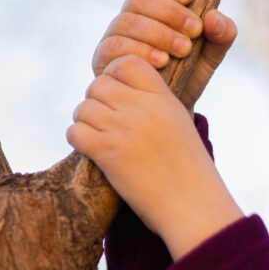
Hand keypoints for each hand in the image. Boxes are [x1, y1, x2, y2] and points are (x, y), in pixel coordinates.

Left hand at [67, 55, 242, 258]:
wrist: (193, 206)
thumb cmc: (188, 170)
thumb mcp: (178, 124)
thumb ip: (153, 103)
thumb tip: (119, 92)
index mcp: (163, 97)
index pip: (126, 63)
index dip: (114, 75)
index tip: (116, 94)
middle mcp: (143, 108)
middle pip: (98, 85)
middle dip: (95, 101)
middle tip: (103, 121)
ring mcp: (124, 129)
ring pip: (83, 108)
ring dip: (85, 122)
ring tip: (97, 137)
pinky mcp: (108, 153)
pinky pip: (75, 132)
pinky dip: (78, 140)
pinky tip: (91, 150)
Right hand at [92, 0, 236, 112]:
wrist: (172, 109)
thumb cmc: (189, 74)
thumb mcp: (212, 53)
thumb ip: (222, 34)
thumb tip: (214, 18)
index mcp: (149, 6)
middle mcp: (127, 17)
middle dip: (170, 13)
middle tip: (194, 32)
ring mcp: (112, 37)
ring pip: (127, 21)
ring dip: (158, 33)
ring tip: (183, 50)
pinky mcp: (103, 60)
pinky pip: (115, 47)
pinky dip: (141, 51)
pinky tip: (162, 62)